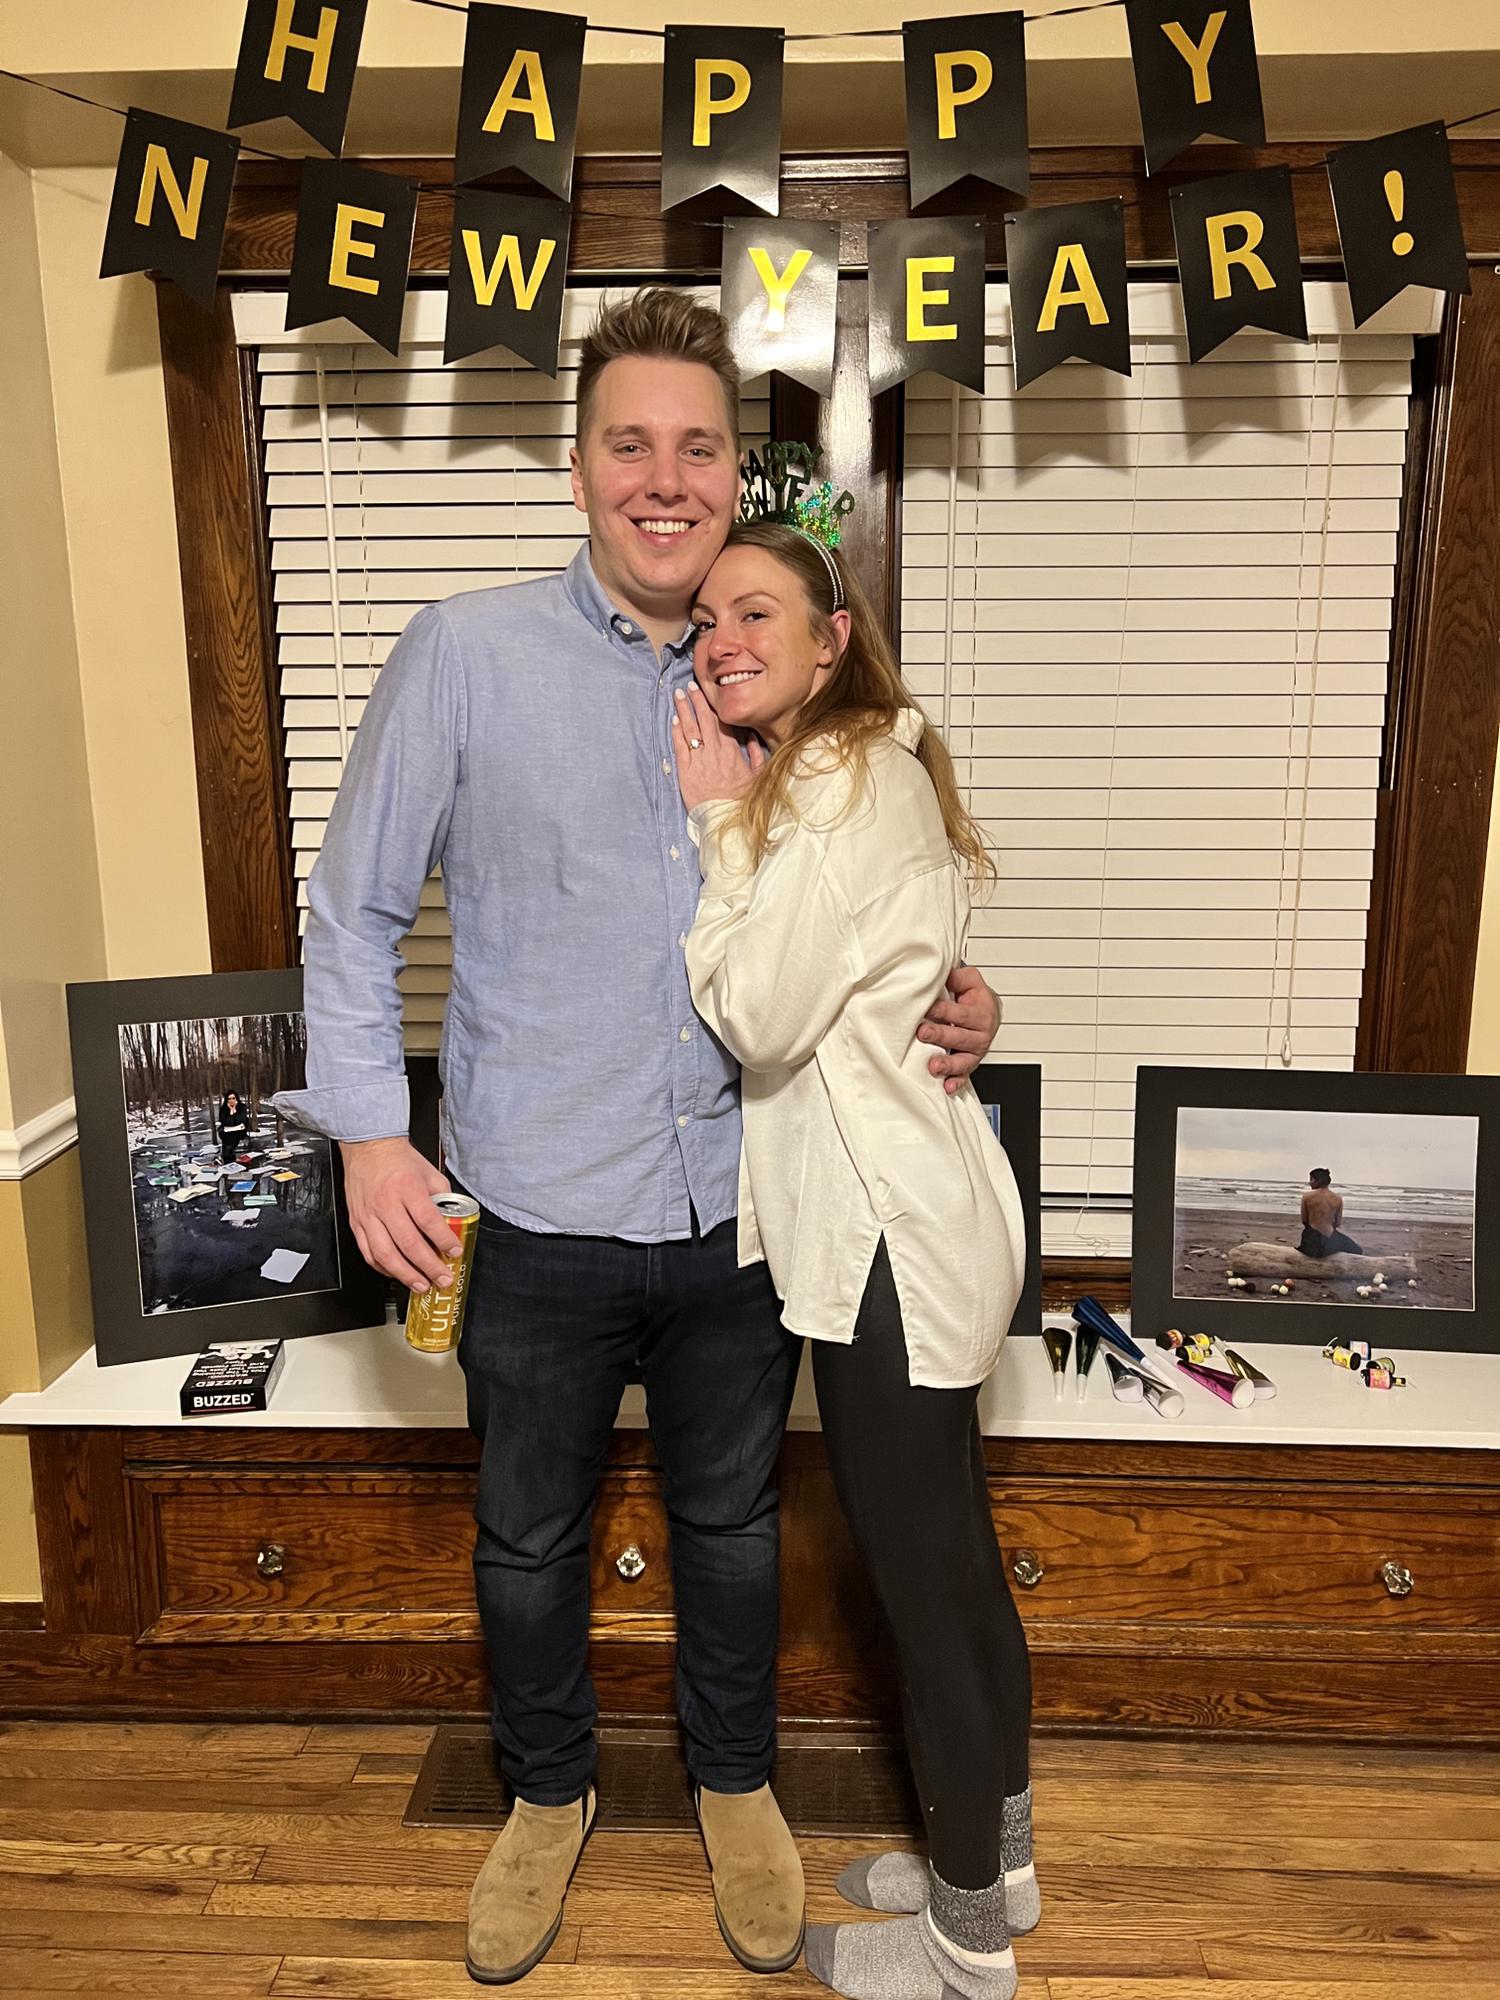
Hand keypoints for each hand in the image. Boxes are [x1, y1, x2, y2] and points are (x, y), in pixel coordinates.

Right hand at [338, 1136, 458, 1291]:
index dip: (443, 1241)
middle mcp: (386, 1204)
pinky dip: (384, 1268)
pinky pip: (369, 1253)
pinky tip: (397, 1273)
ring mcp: (368, 1216)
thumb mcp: (429, 1173)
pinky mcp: (357, 1223)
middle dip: (428, 1266)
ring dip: (405, 1274)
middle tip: (442, 1278)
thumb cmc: (397, 1159)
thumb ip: (442, 1198)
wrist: (367, 1147)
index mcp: (407, 1188)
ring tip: (421, 1285)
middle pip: (408, 1243)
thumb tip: (452, 1220)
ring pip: (386, 1254)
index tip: (454, 1252)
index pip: (428, 1221)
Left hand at [672, 684, 764, 811]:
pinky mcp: (685, 771)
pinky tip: (673, 720)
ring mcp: (698, 760)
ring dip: (684, 710)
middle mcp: (714, 752)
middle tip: (690, 686)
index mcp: (732, 751)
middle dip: (697, 700)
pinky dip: (676, 731)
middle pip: (704, 719)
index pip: (723, 721)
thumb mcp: (756, 777)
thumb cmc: (741, 801)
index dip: (714, 705)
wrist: (725, 820)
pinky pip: (680, 746)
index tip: (709, 693)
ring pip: (690, 729)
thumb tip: (752, 737)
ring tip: (678, 695)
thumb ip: (755, 755)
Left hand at [919, 965, 1001, 1095]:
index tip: (929, 1009)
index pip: (962, 1012)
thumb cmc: (975, 997)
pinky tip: (947, 1086)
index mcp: (981, 1012)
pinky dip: (956, 1082)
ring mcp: (975, 1051)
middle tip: (923, 1033)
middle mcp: (980, 1033)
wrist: (988, 1012)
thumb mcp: (970, 980)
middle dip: (941, 1036)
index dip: (945, 1011)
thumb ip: (958, 977)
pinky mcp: (969, 1064)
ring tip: (934, 1065)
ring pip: (963, 1060)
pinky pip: (964, 1076)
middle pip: (961, 1037)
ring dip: (948, 1064)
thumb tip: (943, 972)